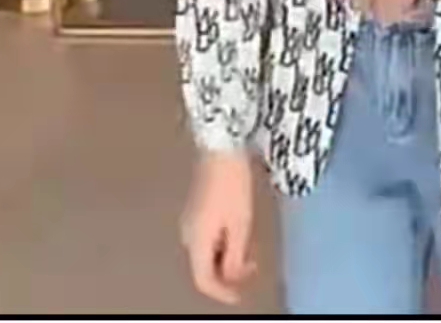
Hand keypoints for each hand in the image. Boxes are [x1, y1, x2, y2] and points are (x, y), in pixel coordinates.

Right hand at [180, 152, 255, 304]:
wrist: (220, 147)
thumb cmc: (233, 185)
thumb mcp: (240, 223)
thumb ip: (234, 255)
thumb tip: (231, 276)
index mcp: (196, 241)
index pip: (204, 280)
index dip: (223, 292)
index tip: (242, 294)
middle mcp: (187, 234)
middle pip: (204, 266)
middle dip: (228, 273)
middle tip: (253, 266)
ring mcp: (189, 220)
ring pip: (207, 251)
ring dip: (227, 256)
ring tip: (249, 248)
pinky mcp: (195, 208)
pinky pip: (207, 236)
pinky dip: (223, 242)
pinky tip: (238, 232)